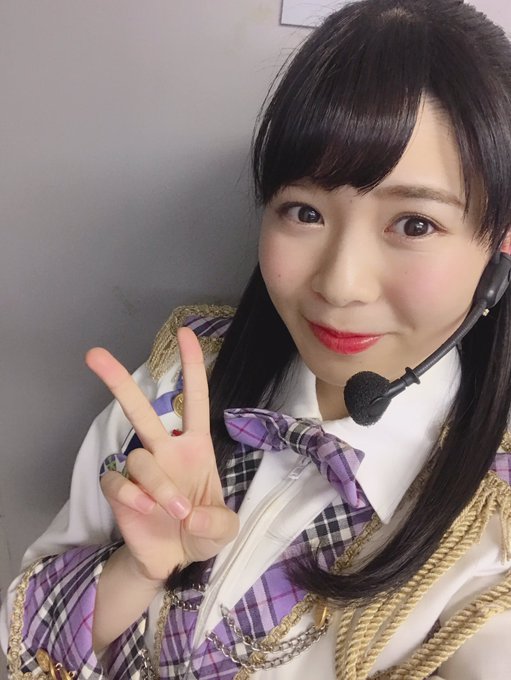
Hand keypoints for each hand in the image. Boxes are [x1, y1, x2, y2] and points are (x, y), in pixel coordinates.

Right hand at [85, 326, 238, 582]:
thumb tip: (190, 514)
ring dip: (158, 485)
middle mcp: (164, 449)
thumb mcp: (225, 528)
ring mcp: (140, 469)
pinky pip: (117, 481)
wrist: (176, 559)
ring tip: (174, 512)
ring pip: (139, 457)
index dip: (192, 367)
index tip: (186, 334)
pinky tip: (144, 510)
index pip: (195, 399)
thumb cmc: (203, 530)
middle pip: (141, 409)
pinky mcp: (119, 490)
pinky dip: (131, 495)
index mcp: (194, 446)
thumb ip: (217, 520)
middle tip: (94, 354)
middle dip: (119, 381)